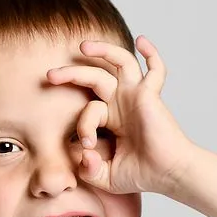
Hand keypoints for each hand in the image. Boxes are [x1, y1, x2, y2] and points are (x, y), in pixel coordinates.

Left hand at [46, 35, 195, 194]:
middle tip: (50, 75)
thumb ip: (87, 169)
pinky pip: (156, 69)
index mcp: (112, 118)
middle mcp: (123, 103)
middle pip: (94, 76)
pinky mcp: (150, 95)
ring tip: (82, 46)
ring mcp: (137, 96)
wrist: (167, 175)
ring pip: (119, 62)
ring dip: (102, 50)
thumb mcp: (104, 175)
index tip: (88, 145)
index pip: (88, 109)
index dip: (83, 125)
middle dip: (71, 73)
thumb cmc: (141, 175)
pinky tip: (142, 40)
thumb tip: (82, 154)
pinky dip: (151, 53)